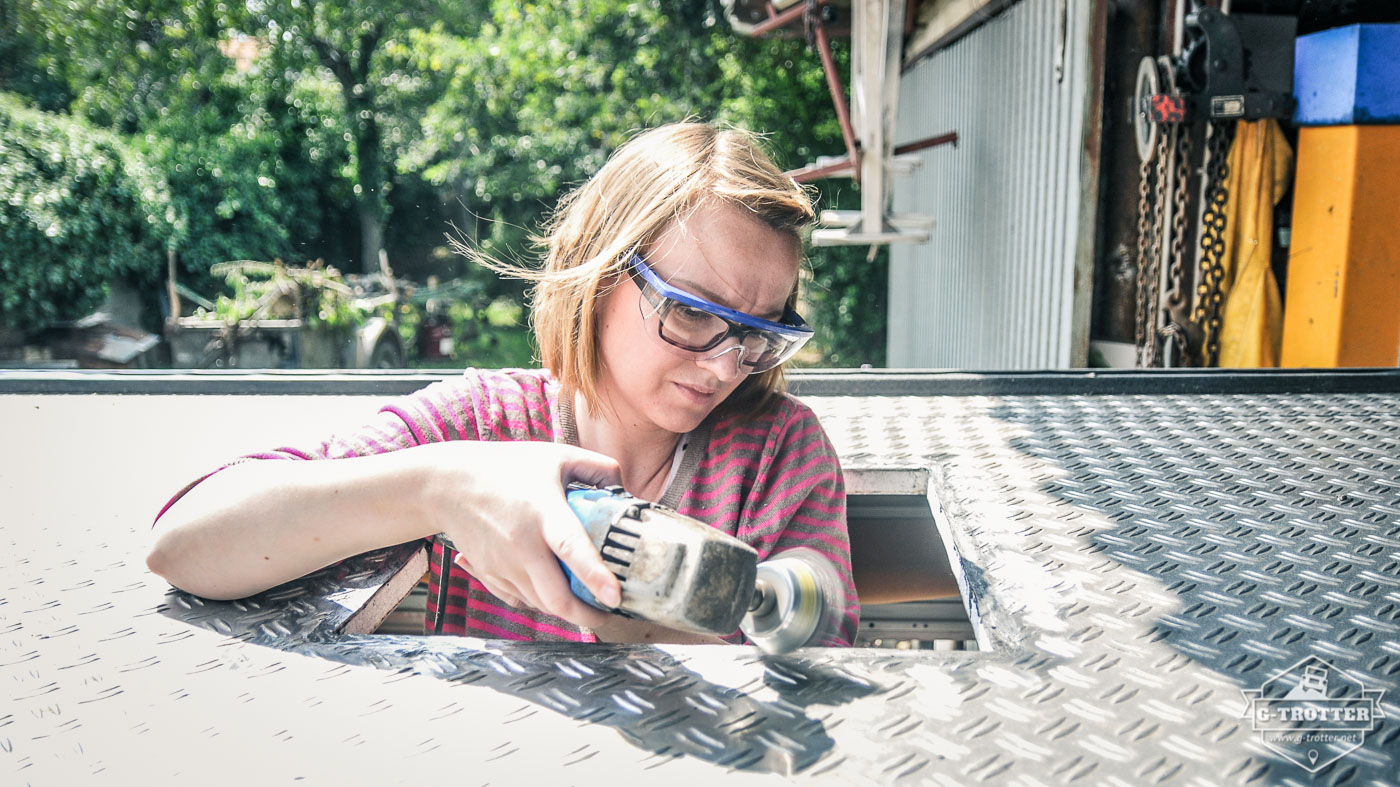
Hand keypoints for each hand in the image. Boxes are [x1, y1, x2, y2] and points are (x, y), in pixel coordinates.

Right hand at [416, 441, 622, 628]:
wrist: (447, 485)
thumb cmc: (507, 467)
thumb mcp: (557, 456)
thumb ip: (599, 469)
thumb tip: (627, 493)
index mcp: (542, 511)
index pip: (571, 548)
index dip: (594, 575)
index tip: (616, 597)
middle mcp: (521, 544)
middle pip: (555, 598)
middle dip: (587, 616)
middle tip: (610, 614)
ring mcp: (503, 564)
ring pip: (540, 604)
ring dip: (566, 609)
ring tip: (587, 601)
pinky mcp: (490, 574)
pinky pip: (521, 599)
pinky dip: (541, 600)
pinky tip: (552, 588)